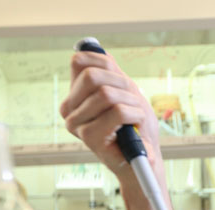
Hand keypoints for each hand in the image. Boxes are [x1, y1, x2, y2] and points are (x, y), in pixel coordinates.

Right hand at [59, 51, 161, 179]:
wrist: (145, 159)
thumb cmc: (137, 127)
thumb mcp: (125, 91)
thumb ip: (109, 70)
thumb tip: (91, 46)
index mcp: (73, 97)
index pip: (81, 62)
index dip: (108, 66)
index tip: (122, 83)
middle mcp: (69, 110)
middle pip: (93, 76)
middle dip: (123, 85)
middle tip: (134, 101)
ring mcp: (76, 125)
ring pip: (107, 94)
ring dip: (133, 103)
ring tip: (136, 117)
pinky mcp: (90, 137)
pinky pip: (118, 111)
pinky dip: (136, 114)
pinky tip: (136, 126)